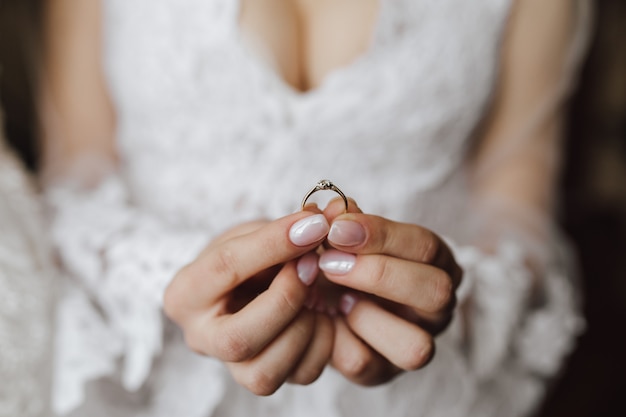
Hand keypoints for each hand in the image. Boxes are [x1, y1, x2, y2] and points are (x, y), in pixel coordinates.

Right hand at [164, 211, 334, 394]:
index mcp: (184, 294)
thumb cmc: (248, 255)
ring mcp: (231, 366)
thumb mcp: (250, 233)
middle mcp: (200, 338)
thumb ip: (275, 232)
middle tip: (312, 265)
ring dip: (304, 327)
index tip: (314, 225)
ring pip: (264, 373)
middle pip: (238, 340)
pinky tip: (322, 314)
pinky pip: (300, 375)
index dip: (273, 244)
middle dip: (285, 300)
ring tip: (317, 292)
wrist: (249, 284)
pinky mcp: (264, 378)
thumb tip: (315, 225)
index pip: (225, 268)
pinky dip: (322, 343)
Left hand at [319, 198, 462, 384]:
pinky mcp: (383, 372)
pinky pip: (369, 365)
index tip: (336, 227)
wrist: (319, 297)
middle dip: (378, 274)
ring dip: (367, 318)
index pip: (426, 246)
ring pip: (417, 346)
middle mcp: (436, 307)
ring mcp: (415, 343)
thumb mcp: (342, 235)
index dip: (381, 234)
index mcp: (435, 263)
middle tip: (329, 262)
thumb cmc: (341, 257)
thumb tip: (334, 208)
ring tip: (336, 299)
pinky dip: (340, 342)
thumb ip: (341, 221)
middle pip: (437, 292)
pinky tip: (327, 320)